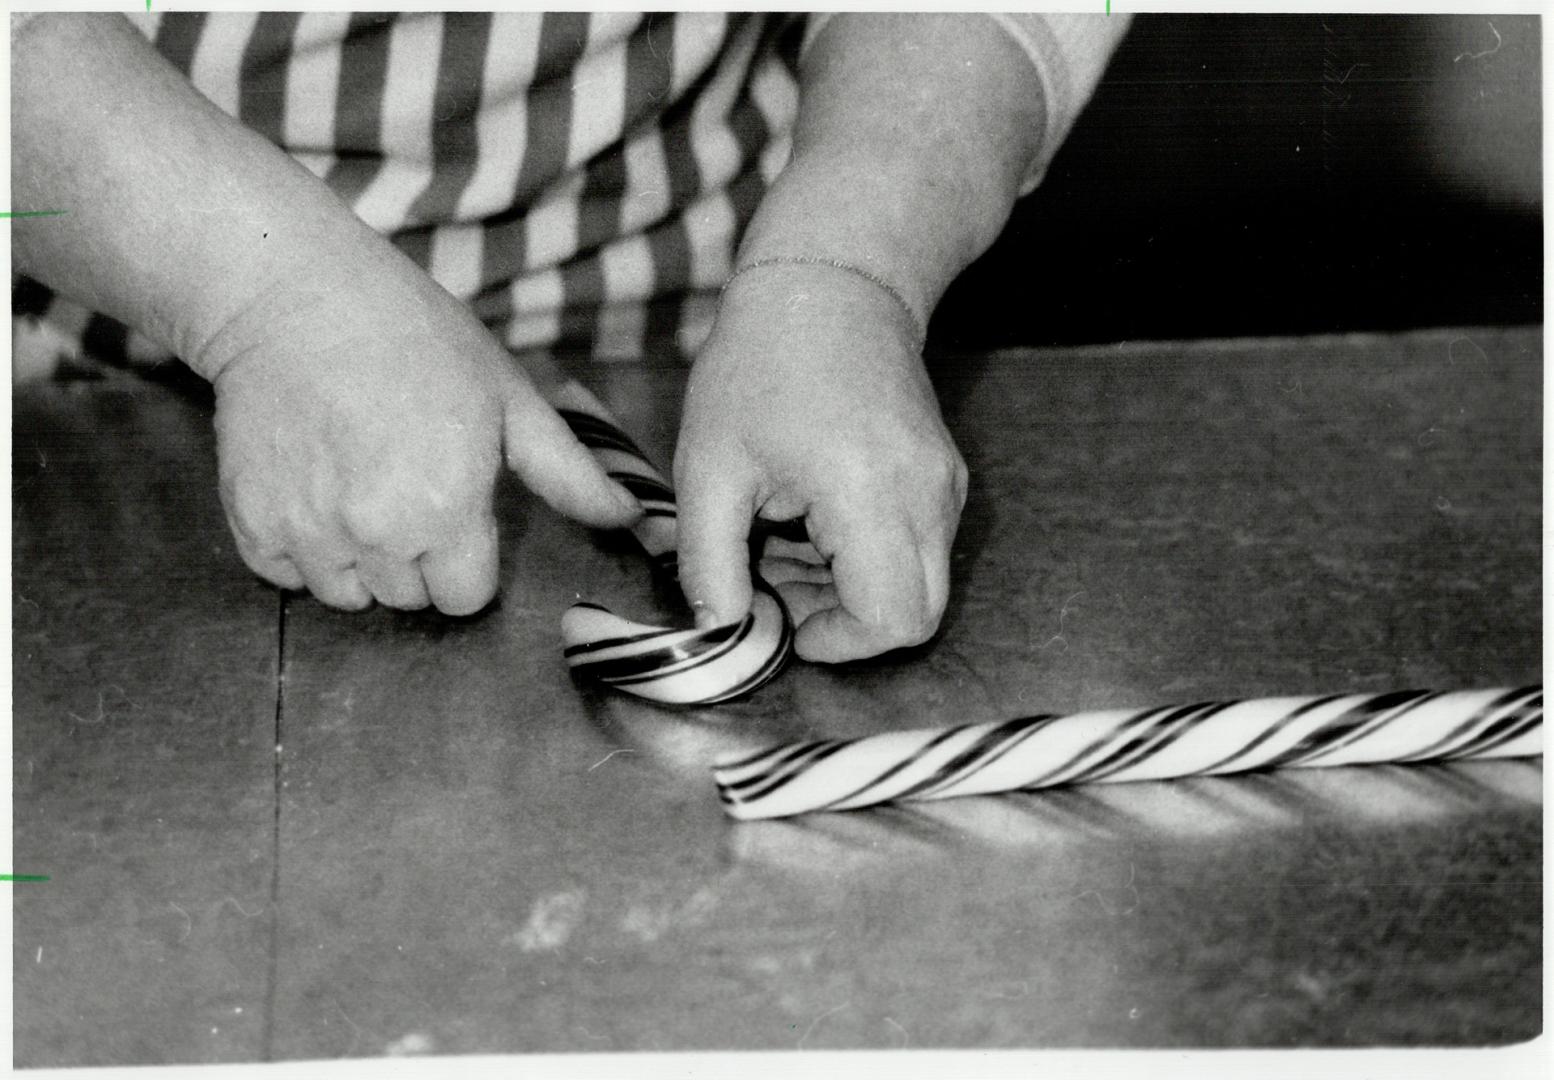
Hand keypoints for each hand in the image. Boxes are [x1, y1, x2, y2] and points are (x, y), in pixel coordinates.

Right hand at [206, 253, 640, 613]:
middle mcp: (377, 531)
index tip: (455, 511)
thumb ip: (568, 472)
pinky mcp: (251, 522)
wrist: (294, 296)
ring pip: (348, 595)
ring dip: (359, 559)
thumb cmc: (415, 336)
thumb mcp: (508, 396)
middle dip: (416, 559)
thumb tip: (630, 519)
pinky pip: (286, 575)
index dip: (467, 560)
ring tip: (358, 484)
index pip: (465, 598)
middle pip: (409, 599)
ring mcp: (308, 530)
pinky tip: (314, 485)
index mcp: (448, 507)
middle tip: (404, 484)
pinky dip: (299, 546)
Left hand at [674, 263, 966, 661]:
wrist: (830, 284)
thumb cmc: (761, 365)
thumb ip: (709, 563)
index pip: (892, 618)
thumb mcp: (708, 467)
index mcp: (869, 493)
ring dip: (850, 588)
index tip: (783, 619)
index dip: (838, 642)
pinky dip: (866, 557)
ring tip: (783, 538)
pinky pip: (919, 548)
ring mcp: (945, 485)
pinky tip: (810, 518)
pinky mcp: (944, 476)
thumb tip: (722, 632)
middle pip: (918, 615)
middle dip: (844, 622)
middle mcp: (926, 495)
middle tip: (778, 583)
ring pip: (918, 583)